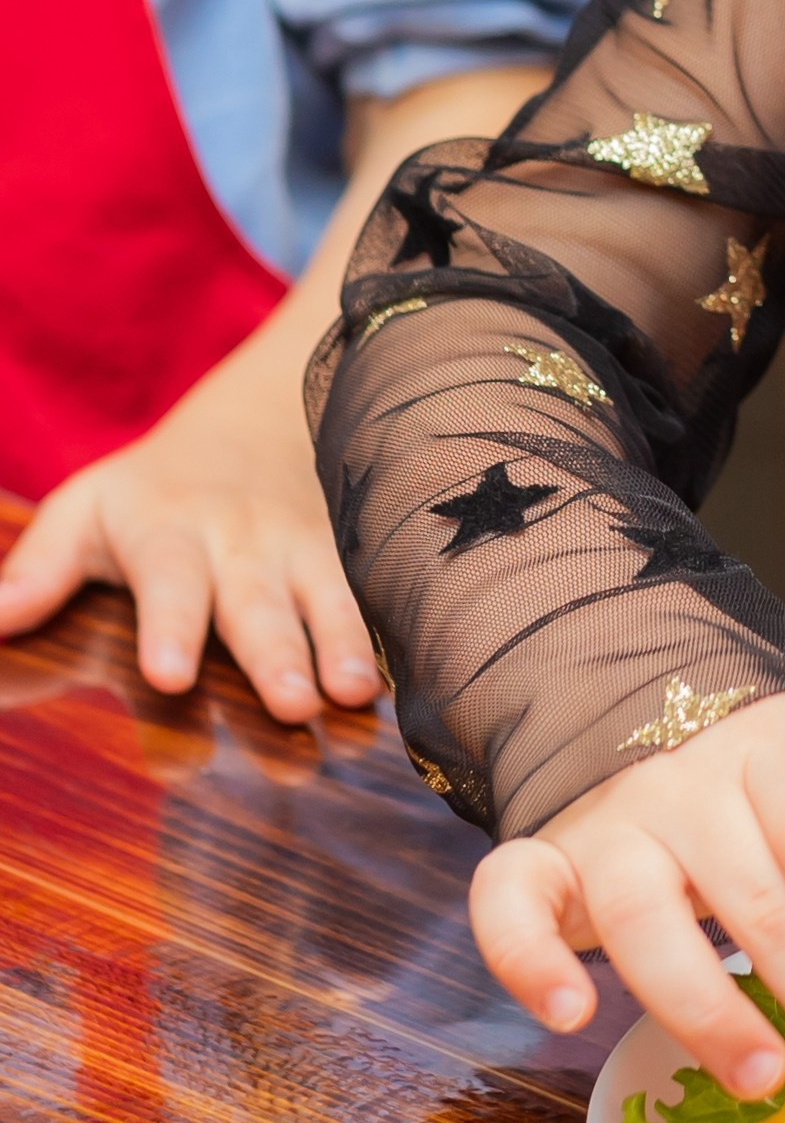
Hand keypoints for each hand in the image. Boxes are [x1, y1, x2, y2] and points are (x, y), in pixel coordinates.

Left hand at [0, 382, 378, 725]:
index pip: (169, 583)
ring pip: (327, 599)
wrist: (261, 417)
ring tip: (354, 693)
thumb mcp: (87, 508)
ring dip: (344, 646)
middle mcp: (243, 545)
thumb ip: (40, 568)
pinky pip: (375, 592)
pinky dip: (392, 630)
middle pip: (258, 603)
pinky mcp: (350, 558)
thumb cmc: (154, 488)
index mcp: (170, 533)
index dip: (171, 628)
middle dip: (276, 654)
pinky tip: (406, 676)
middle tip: (290, 705)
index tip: (169, 676)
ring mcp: (305, 551)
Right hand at [470, 695, 784, 1111]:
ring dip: (706, 1007)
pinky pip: (511, 904)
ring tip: (764, 1077)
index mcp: (781, 750)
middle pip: (759, 900)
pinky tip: (569, 1013)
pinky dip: (528, 959)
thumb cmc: (781, 792)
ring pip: (645, 917)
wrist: (658, 716)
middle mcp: (688, 780)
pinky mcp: (540, 861)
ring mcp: (609, 822)